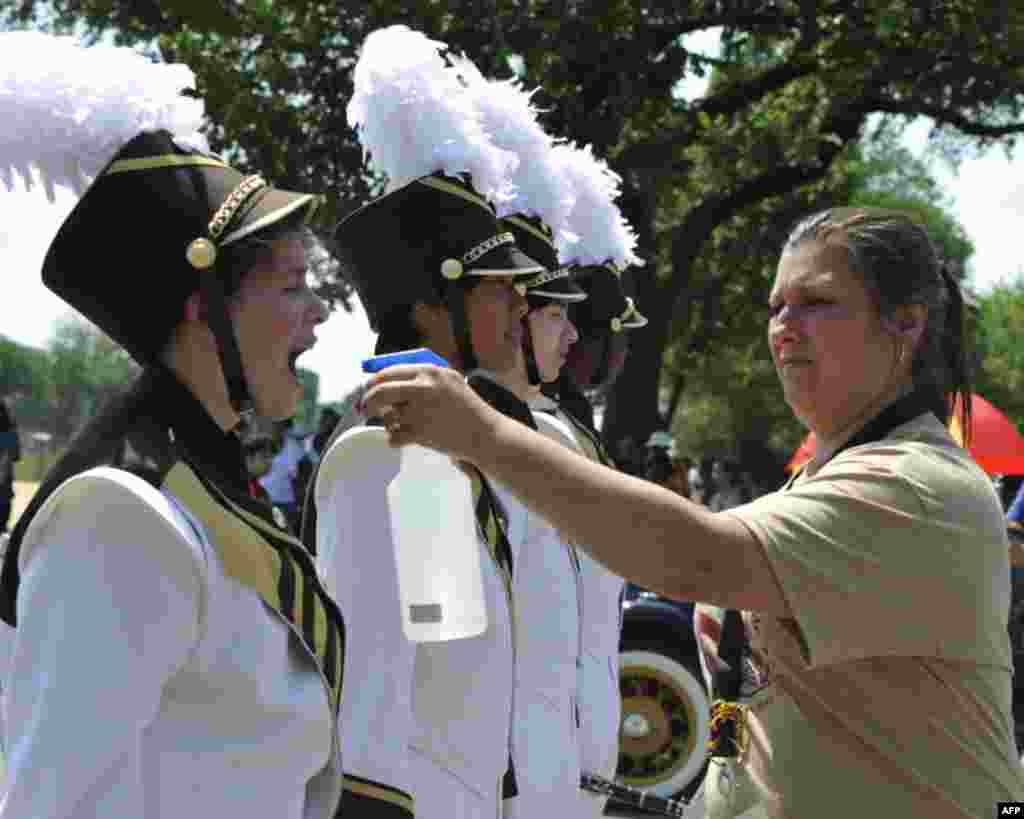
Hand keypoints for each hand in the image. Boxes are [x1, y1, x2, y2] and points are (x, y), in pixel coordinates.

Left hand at [359, 364, 501, 462]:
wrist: (485, 434)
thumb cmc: (466, 408)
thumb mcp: (449, 380)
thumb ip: (421, 375)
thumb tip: (384, 377)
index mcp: (429, 371)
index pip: (387, 372)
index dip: (372, 382)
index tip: (367, 390)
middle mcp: (424, 388)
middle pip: (379, 392)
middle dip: (367, 402)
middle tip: (365, 409)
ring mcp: (421, 411)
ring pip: (386, 416)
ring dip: (387, 423)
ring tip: (399, 426)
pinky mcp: (421, 433)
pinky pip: (393, 436)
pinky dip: (394, 439)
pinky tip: (404, 438)